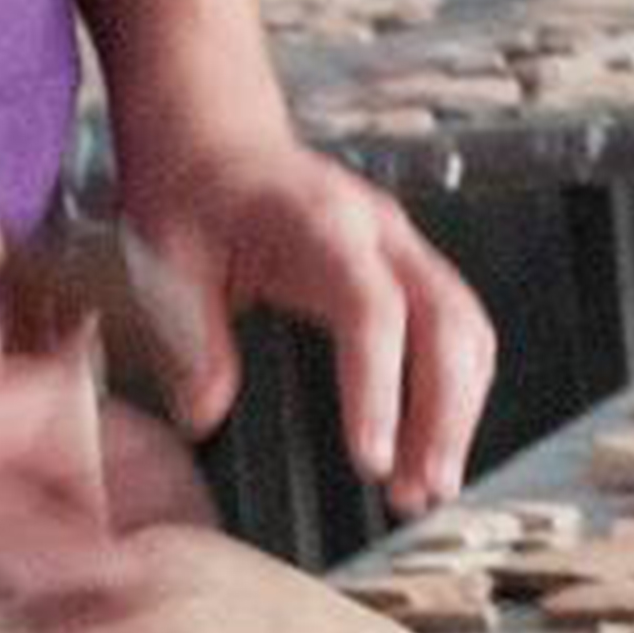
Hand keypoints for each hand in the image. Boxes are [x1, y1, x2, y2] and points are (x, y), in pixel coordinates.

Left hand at [100, 114, 499, 512]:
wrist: (216, 139)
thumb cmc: (190, 196)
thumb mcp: (167, 260)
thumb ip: (189, 337)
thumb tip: (204, 416)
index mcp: (321, 223)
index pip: (372, 310)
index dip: (379, 387)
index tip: (370, 460)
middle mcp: (380, 231)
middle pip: (448, 323)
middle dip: (445, 414)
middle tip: (421, 494)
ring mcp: (403, 247)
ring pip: (466, 331)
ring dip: (458, 412)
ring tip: (427, 487)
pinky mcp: (408, 269)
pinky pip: (455, 331)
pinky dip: (453, 391)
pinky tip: (427, 446)